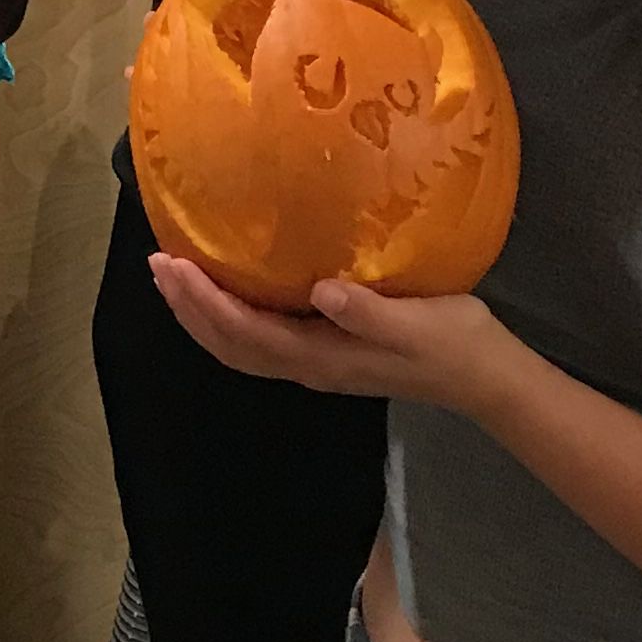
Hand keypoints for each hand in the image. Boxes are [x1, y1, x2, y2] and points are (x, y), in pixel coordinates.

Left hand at [148, 255, 517, 416]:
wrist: (484, 378)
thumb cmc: (454, 342)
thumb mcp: (417, 323)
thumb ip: (368, 310)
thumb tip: (321, 291)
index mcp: (321, 357)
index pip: (246, 332)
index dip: (205, 302)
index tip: (175, 266)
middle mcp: (308, 366)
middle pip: (230, 346)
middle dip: (188, 308)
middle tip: (157, 264)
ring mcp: (315, 365)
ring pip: (240, 347)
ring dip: (202, 315)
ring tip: (175, 278)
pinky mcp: (326, 355)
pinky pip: (259, 342)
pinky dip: (229, 319)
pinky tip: (226, 294)